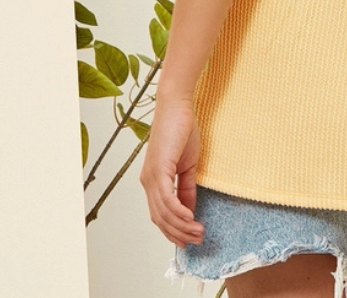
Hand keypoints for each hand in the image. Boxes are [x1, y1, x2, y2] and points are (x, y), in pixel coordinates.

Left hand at [139, 96, 205, 247]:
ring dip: (182, 226)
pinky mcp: (158, 169)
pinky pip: (167, 199)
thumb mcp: (187, 165)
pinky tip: (190, 218)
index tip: (190, 239)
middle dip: (179, 234)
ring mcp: (151, 176)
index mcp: (153, 180)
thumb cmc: (182, 129)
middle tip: (198, 240)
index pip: (160, 215)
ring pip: (163, 212)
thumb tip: (189, 211)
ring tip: (199, 232)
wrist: (176, 106)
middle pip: (160, 218)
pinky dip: (178, 212)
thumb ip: (186, 188)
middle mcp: (148, 181)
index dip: (174, 230)